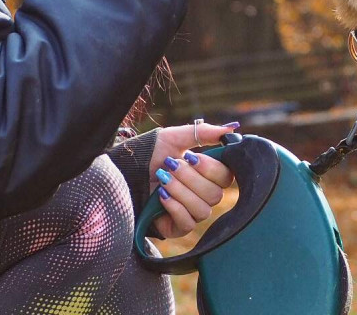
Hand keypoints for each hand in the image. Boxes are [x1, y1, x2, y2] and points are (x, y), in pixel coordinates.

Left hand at [148, 121, 238, 238]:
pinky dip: (175, 207)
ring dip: (181, 191)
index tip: (191, 158)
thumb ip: (203, 133)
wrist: (127, 173)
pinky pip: (188, 223)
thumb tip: (230, 130)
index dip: (211, 169)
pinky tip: (161, 196)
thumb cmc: (152, 155)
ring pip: (203, 209)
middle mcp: (205, 194)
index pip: (226, 177)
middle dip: (190, 178)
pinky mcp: (180, 227)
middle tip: (170, 166)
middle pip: (216, 194)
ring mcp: (193, 212)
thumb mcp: (175, 138)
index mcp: (208, 174)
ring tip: (162, 179)